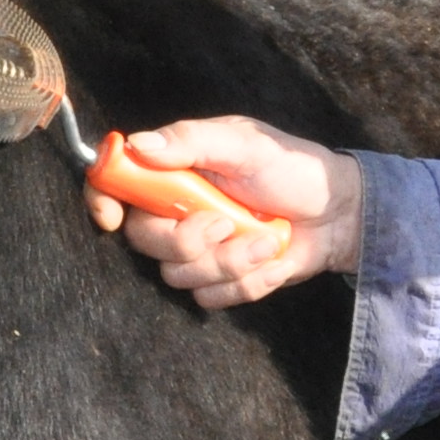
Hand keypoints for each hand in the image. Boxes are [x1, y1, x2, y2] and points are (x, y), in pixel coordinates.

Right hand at [84, 116, 360, 307]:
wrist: (339, 214)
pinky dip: (248, 281)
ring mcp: (196, 251)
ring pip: (178, 276)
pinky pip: (211, 298)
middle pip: (143, 241)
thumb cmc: (293, 168)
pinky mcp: (219, 282)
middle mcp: (175, 211)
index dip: (101, 201)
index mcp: (173, 171)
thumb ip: (191, 141)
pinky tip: (270, 258)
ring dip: (229, 261)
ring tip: (265, 238)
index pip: (113, 185)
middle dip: (187, 239)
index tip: (113, 218)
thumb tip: (138, 144)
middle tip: (228, 221)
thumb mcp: (245, 144)